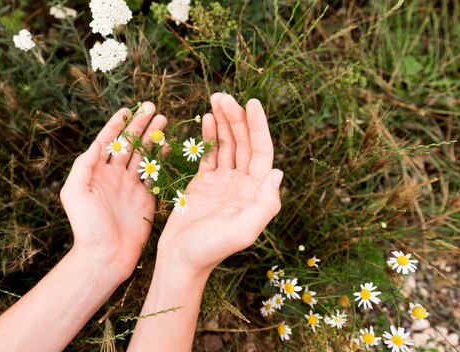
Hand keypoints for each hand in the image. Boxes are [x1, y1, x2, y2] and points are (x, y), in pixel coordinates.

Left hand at [60, 102, 166, 278]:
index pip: (107, 141)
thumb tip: (98, 142)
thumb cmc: (86, 226)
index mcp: (96, 172)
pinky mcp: (146, 198)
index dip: (117, 124)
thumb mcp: (75, 192)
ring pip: (143, 154)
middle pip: (129, 143)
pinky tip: (168, 144)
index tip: (128, 108)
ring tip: (163, 120)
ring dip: (152, 136)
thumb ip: (84, 165)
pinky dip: (161, 157)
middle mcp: (114, 176)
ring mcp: (131, 186)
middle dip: (140, 125)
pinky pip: (154, 173)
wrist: (105, 255)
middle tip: (153, 108)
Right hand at [158, 93, 282, 274]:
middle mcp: (243, 184)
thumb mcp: (243, 230)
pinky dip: (210, 135)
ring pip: (227, 145)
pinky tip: (207, 118)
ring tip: (216, 99)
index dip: (258, 126)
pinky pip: (210, 153)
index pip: (261, 151)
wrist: (182, 259)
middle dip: (236, 118)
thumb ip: (264, 204)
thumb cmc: (211, 248)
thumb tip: (277, 172)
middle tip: (223, 96)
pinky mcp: (204, 183)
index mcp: (255, 192)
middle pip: (243, 143)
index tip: (251, 102)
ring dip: (224, 122)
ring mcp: (224, 182)